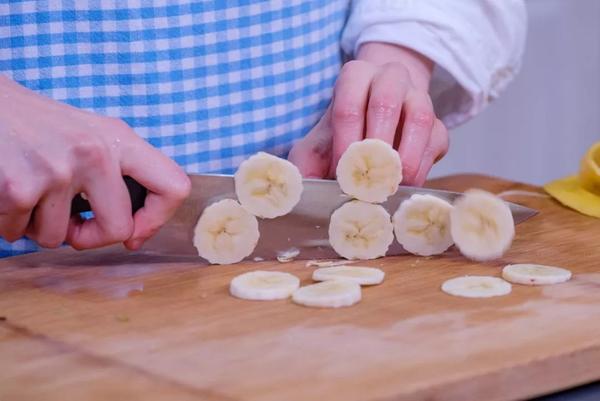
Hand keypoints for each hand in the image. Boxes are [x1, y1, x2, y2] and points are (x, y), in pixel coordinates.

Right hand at [0, 76, 189, 250]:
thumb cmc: (37, 126)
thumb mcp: (90, 135)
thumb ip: (117, 173)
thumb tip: (134, 231)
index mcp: (119, 139)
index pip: (174, 186)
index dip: (158, 219)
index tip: (135, 231)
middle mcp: (95, 153)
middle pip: (117, 229)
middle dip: (90, 237)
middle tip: (72, 225)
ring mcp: (58, 170)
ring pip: (58, 238)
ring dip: (40, 227)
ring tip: (30, 195)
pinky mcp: (20, 187)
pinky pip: (19, 233)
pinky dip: (9, 222)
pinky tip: (6, 192)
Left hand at [289, 42, 448, 185]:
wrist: (379, 118)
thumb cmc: (343, 132)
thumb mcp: (318, 142)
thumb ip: (306, 163)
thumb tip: (299, 189)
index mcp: (355, 76)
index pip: (348, 105)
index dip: (345, 143)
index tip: (341, 173)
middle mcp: (389, 78)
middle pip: (385, 104)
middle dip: (375, 146)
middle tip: (366, 180)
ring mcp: (419, 97)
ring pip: (419, 119)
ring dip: (404, 156)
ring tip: (390, 184)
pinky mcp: (439, 123)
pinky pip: (436, 141)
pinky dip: (423, 166)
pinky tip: (406, 185)